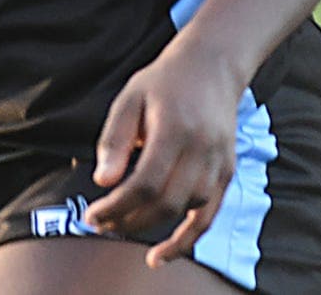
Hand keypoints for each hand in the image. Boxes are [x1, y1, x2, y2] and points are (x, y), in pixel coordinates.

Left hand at [86, 40, 244, 264]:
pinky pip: (209, 215)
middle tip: (101, 223)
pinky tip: (163, 254)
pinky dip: (187, 239)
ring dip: (152, 226)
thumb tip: (103, 182)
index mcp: (175, 127)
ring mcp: (220, 161)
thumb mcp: (130, 98)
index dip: (117, 206)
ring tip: (122, 225)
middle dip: (128, 220)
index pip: (146, 182)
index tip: (93, 215)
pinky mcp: (227, 171)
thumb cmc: (164, 81)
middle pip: (166, 202)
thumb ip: (115, 140)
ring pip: (186, 210)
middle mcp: (202, 147)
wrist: (212, 66)